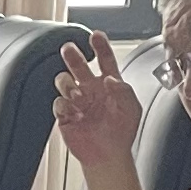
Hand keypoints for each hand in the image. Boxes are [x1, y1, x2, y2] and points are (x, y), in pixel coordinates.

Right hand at [52, 32, 141, 170]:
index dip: (100, 46)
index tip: (95, 35)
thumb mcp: (132, 108)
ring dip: (68, 85)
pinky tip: (75, 115)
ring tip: (78, 96)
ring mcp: (76, 101)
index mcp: (108, 83)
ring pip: (63, 81)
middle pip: (78, 65)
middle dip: (72, 56)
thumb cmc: (122, 131)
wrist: (108, 155)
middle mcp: (90, 88)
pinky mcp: (64, 115)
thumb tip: (108, 79)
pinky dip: (65, 106)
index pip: (104, 59)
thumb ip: (123, 90)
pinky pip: (58, 103)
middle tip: (68, 49)